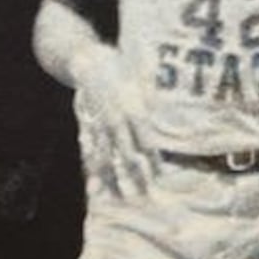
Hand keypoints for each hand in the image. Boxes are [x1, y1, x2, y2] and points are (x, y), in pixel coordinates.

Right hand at [76, 45, 161, 197]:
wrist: (86, 60)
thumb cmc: (121, 72)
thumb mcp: (140, 86)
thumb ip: (150, 109)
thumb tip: (172, 127)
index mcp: (133, 110)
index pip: (146, 141)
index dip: (152, 160)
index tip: (160, 177)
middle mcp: (116, 120)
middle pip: (126, 154)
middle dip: (135, 176)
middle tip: (143, 196)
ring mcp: (98, 124)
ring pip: (104, 156)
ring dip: (110, 178)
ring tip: (114, 197)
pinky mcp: (86, 125)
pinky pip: (88, 150)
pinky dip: (91, 167)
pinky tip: (93, 185)